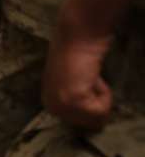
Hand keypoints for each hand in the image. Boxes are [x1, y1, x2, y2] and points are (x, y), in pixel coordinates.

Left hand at [42, 10, 112, 129]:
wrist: (79, 34)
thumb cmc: (80, 52)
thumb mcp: (74, 81)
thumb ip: (77, 98)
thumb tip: (96, 118)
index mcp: (50, 103)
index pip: (81, 120)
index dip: (92, 100)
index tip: (86, 80)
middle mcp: (51, 107)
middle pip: (89, 122)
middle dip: (97, 100)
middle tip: (90, 78)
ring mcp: (60, 105)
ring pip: (97, 118)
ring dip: (102, 97)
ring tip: (91, 77)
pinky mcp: (73, 101)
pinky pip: (101, 111)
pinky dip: (105, 94)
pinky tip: (94, 77)